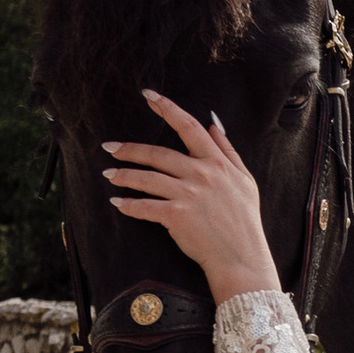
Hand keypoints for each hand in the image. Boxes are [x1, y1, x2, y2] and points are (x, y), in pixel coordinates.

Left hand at [100, 93, 280, 302]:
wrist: (242, 257)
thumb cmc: (244, 221)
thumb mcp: (245, 180)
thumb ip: (228, 151)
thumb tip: (214, 125)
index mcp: (217, 162)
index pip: (188, 126)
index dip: (167, 108)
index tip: (148, 95)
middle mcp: (201, 174)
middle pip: (158, 153)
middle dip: (130, 149)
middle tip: (109, 146)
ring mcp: (188, 194)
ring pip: (147, 178)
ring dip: (124, 176)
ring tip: (109, 174)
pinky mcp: (177, 216)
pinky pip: (146, 206)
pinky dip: (129, 205)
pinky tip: (117, 203)